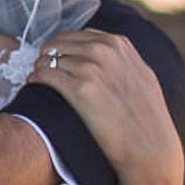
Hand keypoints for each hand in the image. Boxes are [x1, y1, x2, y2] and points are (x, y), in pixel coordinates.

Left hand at [30, 30, 183, 184]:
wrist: (150, 148)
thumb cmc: (147, 118)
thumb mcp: (141, 75)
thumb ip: (122, 59)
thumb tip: (102, 50)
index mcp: (118, 44)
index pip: (75, 35)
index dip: (62, 48)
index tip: (56, 60)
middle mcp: (104, 51)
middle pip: (58, 44)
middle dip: (47, 56)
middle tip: (41, 71)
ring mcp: (92, 69)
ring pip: (48, 58)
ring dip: (39, 68)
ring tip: (37, 80)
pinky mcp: (80, 90)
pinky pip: (44, 75)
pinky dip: (35, 79)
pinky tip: (34, 86)